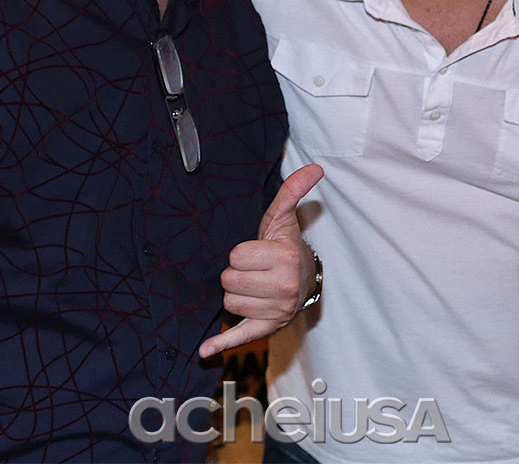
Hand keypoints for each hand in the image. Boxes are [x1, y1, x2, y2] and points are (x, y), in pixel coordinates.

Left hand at [198, 164, 323, 357]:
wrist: (304, 279)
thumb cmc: (285, 246)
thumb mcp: (283, 218)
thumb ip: (292, 191)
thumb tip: (315, 168)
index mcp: (284, 257)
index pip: (235, 256)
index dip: (241, 254)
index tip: (256, 253)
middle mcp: (283, 286)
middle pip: (228, 281)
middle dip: (236, 274)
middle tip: (254, 270)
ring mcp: (276, 310)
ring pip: (229, 303)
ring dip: (237, 294)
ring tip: (255, 286)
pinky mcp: (268, 327)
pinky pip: (241, 336)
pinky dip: (221, 344)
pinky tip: (204, 351)